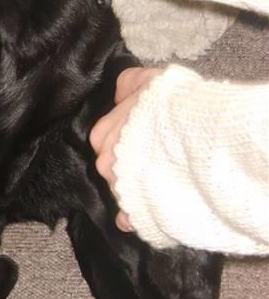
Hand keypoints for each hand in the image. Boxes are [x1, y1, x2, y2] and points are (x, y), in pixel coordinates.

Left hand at [89, 67, 162, 231]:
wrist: (196, 134)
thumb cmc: (172, 105)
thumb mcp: (148, 80)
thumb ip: (128, 85)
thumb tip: (119, 92)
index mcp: (102, 134)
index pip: (105, 139)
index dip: (127, 138)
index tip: (145, 138)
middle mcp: (105, 163)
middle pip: (114, 167)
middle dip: (132, 164)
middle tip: (157, 160)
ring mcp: (120, 188)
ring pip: (124, 190)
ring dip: (139, 187)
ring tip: (163, 181)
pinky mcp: (136, 209)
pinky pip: (130, 217)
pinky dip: (137, 217)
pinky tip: (148, 215)